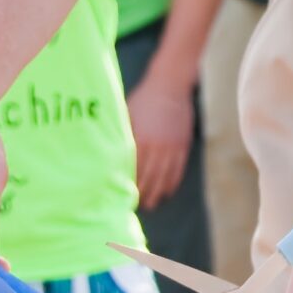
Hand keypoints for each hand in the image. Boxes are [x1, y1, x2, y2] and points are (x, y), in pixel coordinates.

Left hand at [124, 71, 192, 208]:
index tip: (120, 195)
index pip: (133, 168)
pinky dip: (172, 182)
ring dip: (157, 192)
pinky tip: (167, 191)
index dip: (128, 183)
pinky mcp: (183, 145)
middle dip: (142, 193)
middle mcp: (157, 146)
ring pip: (164, 176)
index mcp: (140, 139)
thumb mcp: (127, 115)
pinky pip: (178, 169)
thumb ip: (122, 134)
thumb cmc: (143, 98)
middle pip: (149, 177)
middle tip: (135, 206)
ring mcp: (171, 147)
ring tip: (151, 204)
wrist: (170, 85)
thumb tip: (109, 151)